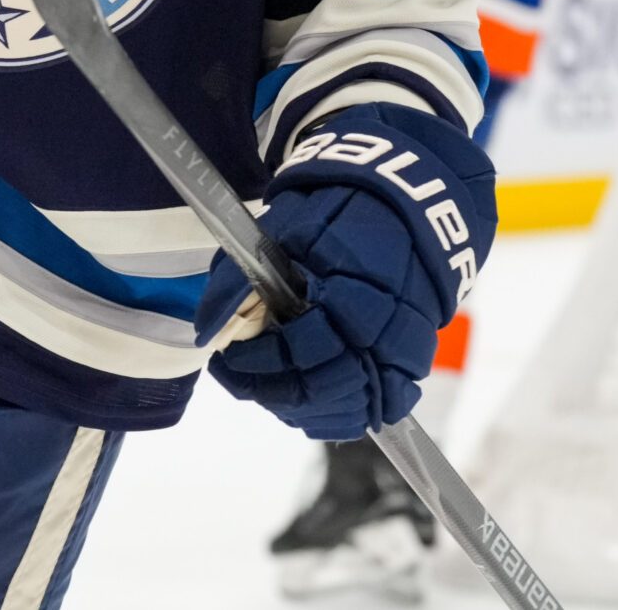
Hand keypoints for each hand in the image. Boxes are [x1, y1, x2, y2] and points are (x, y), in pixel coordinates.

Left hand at [194, 106, 496, 440]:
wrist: (408, 204)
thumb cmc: (340, 210)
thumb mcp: (282, 228)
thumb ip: (241, 280)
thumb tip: (207, 332)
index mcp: (357, 292)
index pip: (305, 349)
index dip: (260, 360)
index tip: (227, 354)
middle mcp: (388, 332)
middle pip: (327, 390)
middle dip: (272, 389)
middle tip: (238, 374)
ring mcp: (404, 352)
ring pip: (350, 410)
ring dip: (300, 407)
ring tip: (263, 386)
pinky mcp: (410, 363)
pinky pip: (375, 409)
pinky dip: (337, 414)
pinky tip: (303, 401)